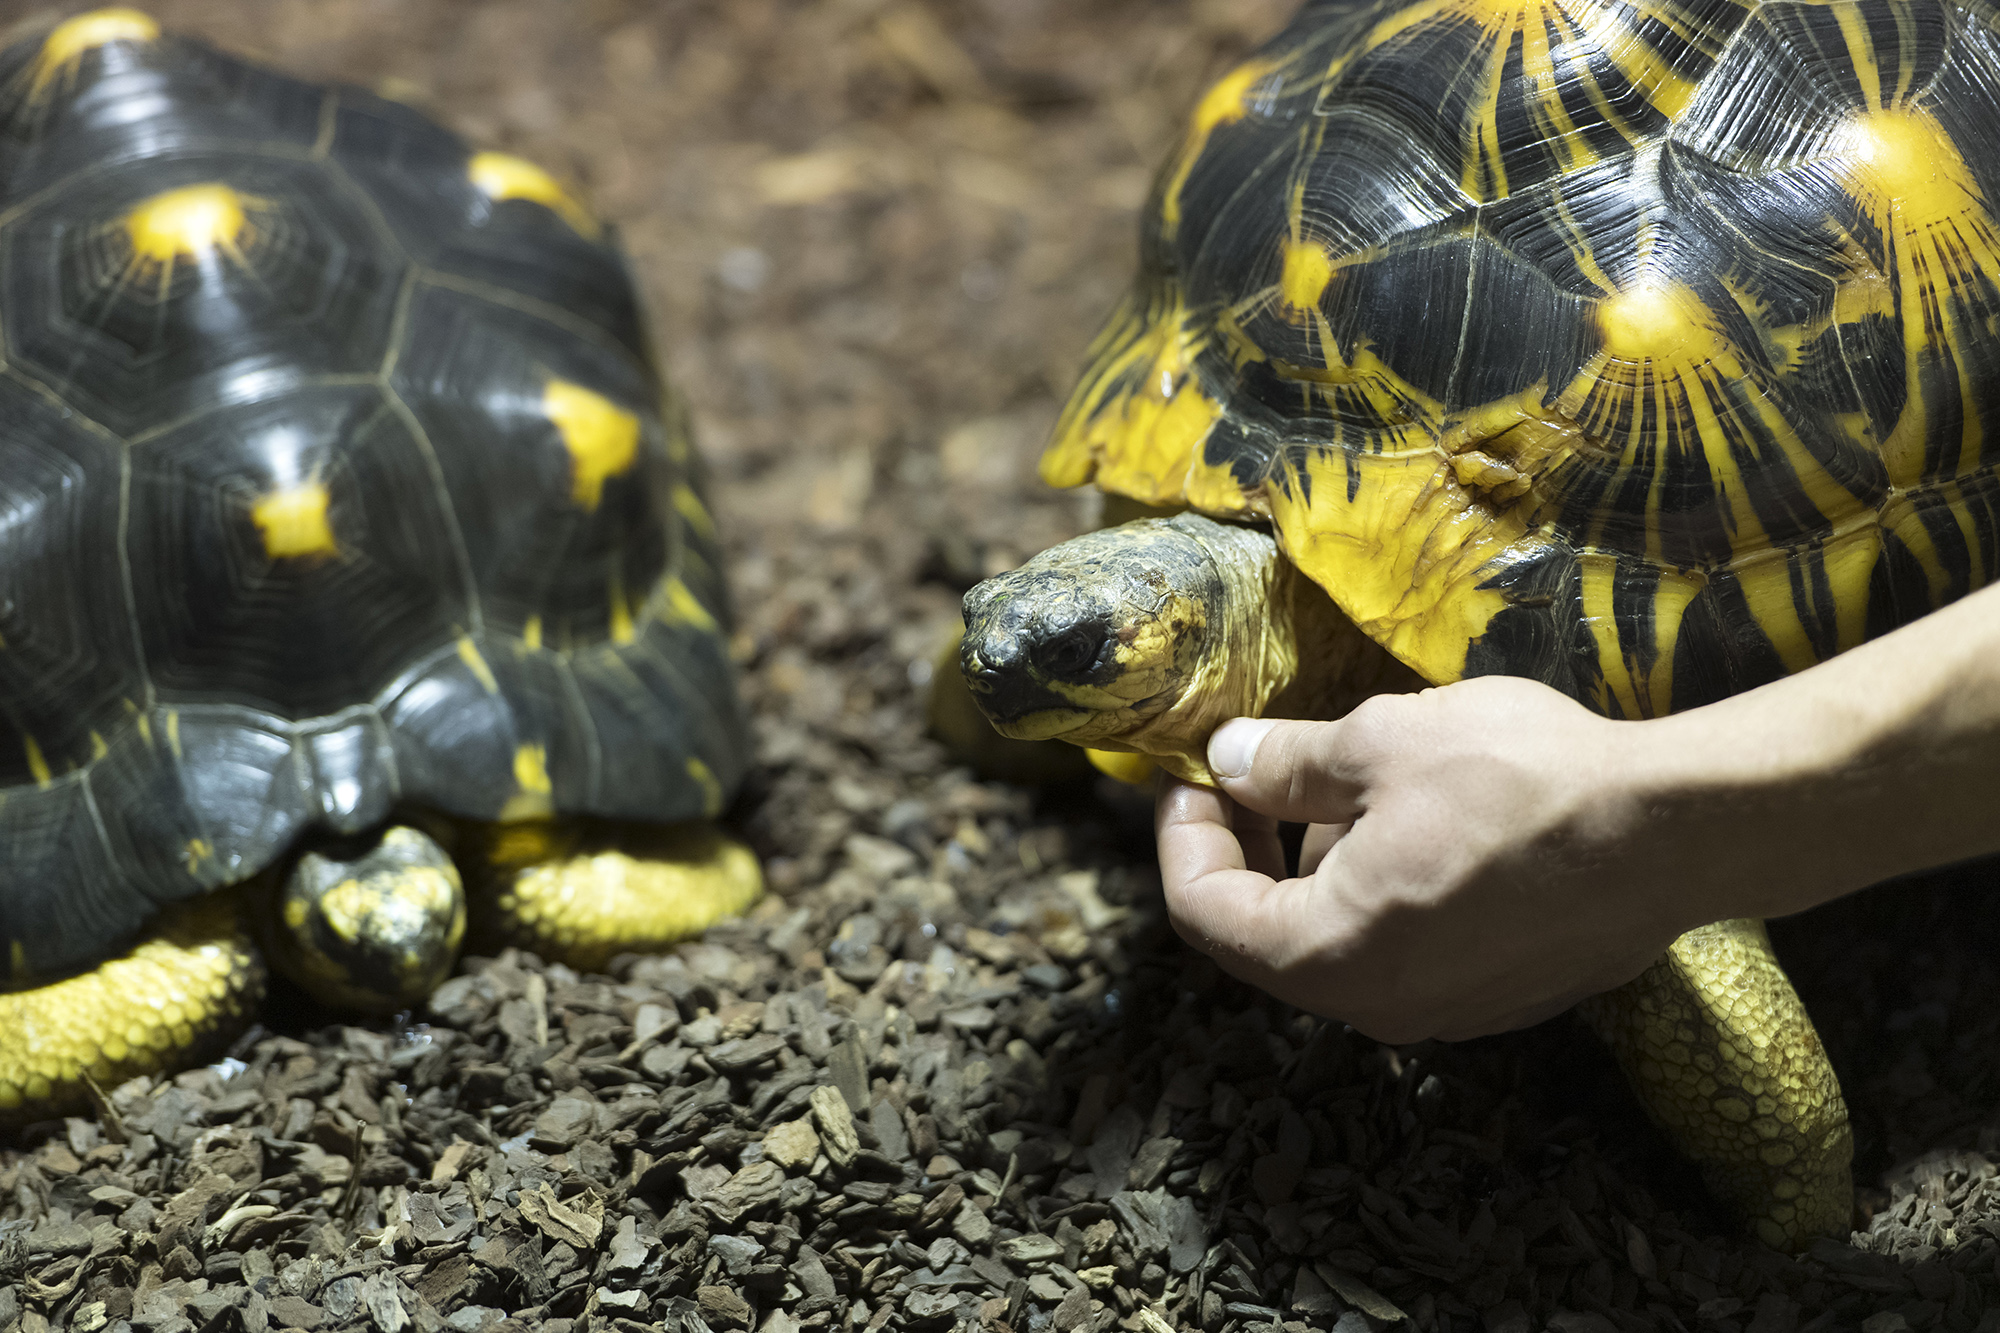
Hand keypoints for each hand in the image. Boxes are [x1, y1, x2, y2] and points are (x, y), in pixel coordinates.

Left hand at [1155, 677, 1702, 1041]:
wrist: (1675, 832)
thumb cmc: (1521, 783)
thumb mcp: (1379, 744)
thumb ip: (1286, 765)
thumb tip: (1230, 761)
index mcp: (1328, 956)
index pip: (1204, 914)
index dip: (1184, 837)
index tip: (1194, 774)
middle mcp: (1378, 1008)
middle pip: (1266, 933)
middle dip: (1247, 847)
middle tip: (1255, 769)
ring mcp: (1445, 1012)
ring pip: (1339, 937)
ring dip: (1318, 863)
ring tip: (1349, 778)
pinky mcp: (1498, 995)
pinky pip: (1404, 946)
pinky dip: (1381, 886)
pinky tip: (1418, 817)